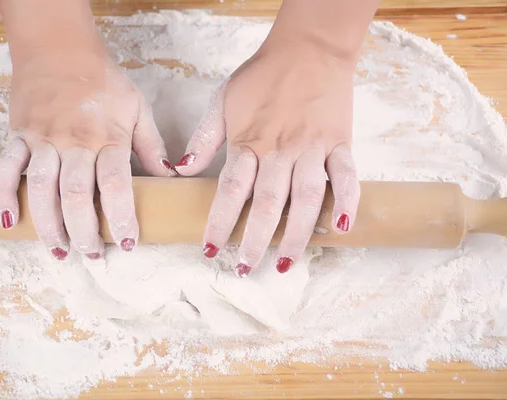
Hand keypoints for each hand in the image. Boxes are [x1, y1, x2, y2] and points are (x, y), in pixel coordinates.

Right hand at [0, 46, 174, 259]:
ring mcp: (43, 139)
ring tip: (60, 252)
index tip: (128, 243)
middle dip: (85, 232)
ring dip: (49, 226)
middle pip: (77, 196)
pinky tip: (9, 222)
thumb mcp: (137, 108)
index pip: (116, 185)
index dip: (121, 217)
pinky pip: (5, 168)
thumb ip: (151, 145)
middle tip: (93, 254)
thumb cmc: (103, 80)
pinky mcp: (18, 135)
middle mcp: (75, 142)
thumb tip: (170, 177)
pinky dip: (3, 195)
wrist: (59, 48)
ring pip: (42, 189)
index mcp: (108, 137)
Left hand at [176, 41, 359, 276]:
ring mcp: (313, 148)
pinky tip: (341, 230)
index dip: (219, 221)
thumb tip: (182, 170)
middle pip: (268, 202)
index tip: (210, 249)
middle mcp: (281, 150)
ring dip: (297, 233)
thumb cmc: (262, 76)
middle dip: (256, 239)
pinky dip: (348, 203)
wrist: (308, 48)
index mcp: (250, 141)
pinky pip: (347, 176)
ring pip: (307, 197)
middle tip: (245, 268)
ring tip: (287, 263)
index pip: (231, 189)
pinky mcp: (340, 143)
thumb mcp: (222, 100)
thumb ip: (205, 138)